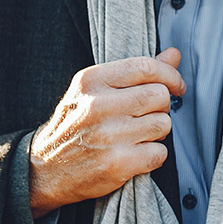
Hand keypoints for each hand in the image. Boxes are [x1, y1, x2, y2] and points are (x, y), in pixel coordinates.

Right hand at [28, 48, 184, 217]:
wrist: (45, 169)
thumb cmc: (75, 124)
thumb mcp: (96, 90)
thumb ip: (137, 71)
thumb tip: (174, 54)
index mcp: (92, 80)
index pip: (146, 66)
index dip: (170, 75)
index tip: (177, 86)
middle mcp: (99, 105)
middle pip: (160, 96)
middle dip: (162, 106)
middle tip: (148, 115)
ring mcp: (108, 135)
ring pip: (163, 124)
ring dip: (158, 132)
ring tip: (138, 135)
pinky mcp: (118, 164)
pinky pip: (160, 153)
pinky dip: (154, 155)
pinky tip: (135, 154)